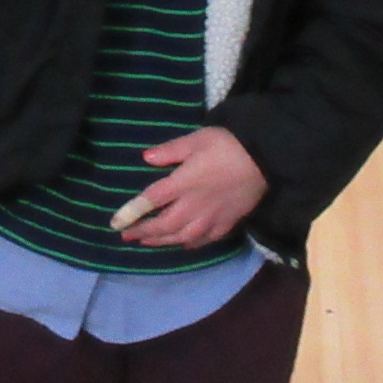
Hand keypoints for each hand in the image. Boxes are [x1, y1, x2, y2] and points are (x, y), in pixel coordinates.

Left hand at [113, 127, 266, 248]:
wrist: (266, 159)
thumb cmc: (228, 144)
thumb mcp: (196, 139)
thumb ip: (170, 150)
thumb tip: (146, 158)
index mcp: (183, 183)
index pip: (150, 201)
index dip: (131, 213)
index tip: (115, 223)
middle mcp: (194, 206)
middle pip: (164, 226)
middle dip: (144, 232)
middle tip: (128, 236)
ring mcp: (211, 218)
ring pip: (181, 237)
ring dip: (162, 241)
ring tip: (148, 242)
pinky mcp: (227, 223)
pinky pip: (204, 240)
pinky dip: (189, 244)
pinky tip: (183, 244)